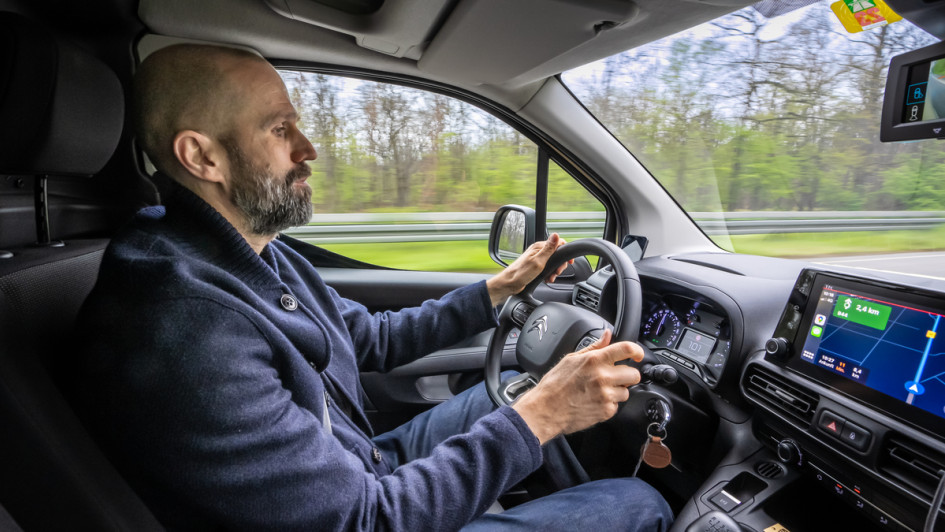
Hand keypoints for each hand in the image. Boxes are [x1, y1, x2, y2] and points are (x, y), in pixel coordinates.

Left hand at [485, 233, 570, 305]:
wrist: (510, 283)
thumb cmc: (521, 273)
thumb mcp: (538, 261)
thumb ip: (548, 249)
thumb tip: (556, 235)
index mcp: (539, 247)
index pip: (558, 243)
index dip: (565, 252)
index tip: (568, 261)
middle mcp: (538, 251)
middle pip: (557, 254)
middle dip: (559, 264)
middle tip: (557, 272)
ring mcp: (536, 258)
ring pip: (552, 262)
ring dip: (554, 271)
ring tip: (551, 277)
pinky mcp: (535, 266)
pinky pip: (547, 268)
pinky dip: (549, 274)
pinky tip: (547, 278)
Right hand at [511, 329, 643, 444]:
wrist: (545, 410)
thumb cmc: (555, 385)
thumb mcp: (571, 359)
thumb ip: (594, 347)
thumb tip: (607, 335)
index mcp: (594, 360)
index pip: (627, 349)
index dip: (637, 351)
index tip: (638, 355)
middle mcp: (603, 377)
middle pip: (633, 374)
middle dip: (626, 375)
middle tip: (613, 377)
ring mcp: (606, 395)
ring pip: (626, 391)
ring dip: (617, 391)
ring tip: (599, 391)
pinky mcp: (606, 411)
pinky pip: (617, 405)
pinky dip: (609, 404)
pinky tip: (595, 401)